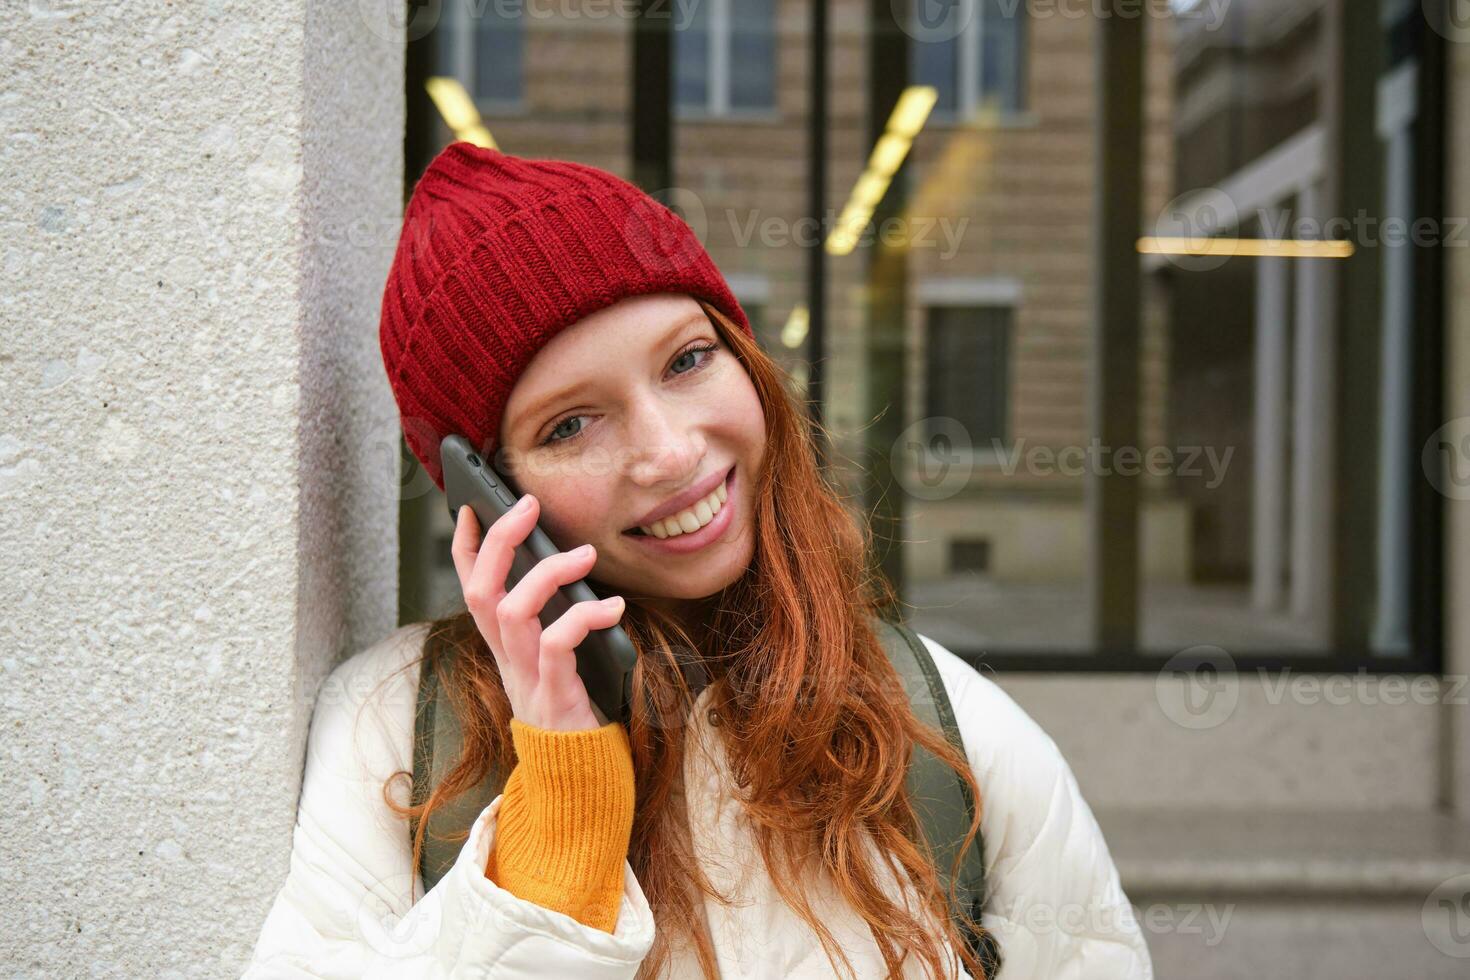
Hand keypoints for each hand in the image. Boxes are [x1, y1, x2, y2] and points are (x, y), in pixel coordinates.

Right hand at [451, 497, 625, 731]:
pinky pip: (556, 645)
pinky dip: (584, 618)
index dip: (466, 547)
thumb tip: (573, 566)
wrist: (579, 779)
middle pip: (480, 590)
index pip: (470, 587)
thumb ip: (554, 621)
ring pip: (512, 611)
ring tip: (587, 554)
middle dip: (499, 541)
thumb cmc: (576, 709)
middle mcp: (507, 658)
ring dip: (548, 574)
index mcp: (504, 646)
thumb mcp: (555, 661)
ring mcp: (527, 677)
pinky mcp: (554, 695)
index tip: (473, 507)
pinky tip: (614, 608)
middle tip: (528, 505)